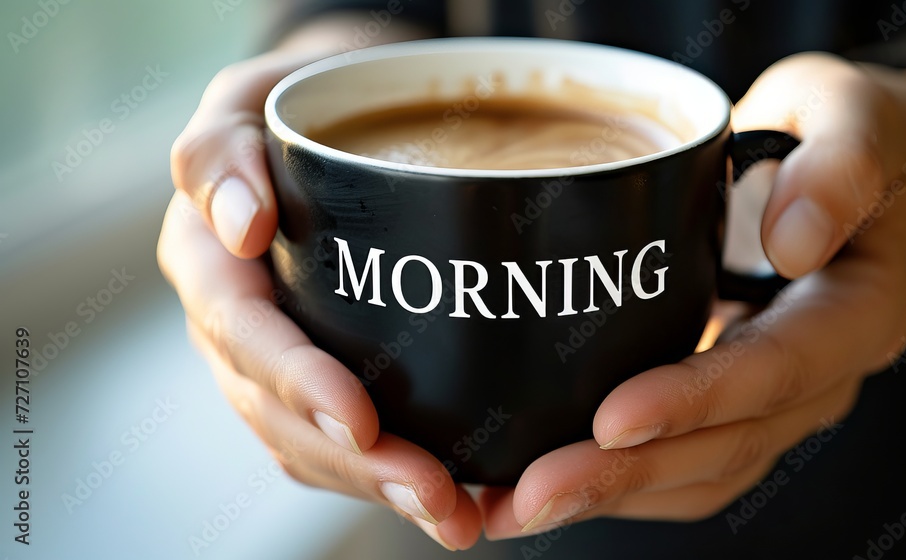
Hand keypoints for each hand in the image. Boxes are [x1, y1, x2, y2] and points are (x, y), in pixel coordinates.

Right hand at [157, 45, 481, 550]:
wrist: (319, 134)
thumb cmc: (287, 114)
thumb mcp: (241, 107)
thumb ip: (220, 155)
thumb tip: (240, 226)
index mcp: (210, 267)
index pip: (245, 335)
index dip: (298, 382)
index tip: (361, 418)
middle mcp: (236, 330)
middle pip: (283, 414)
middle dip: (358, 464)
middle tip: (437, 493)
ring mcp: (274, 363)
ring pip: (313, 446)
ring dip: (382, 487)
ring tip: (458, 515)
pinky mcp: (315, 379)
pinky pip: (338, 444)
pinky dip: (388, 475)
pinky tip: (450, 496)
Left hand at [478, 51, 905, 536]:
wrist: (835, 162)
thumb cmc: (834, 129)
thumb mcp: (848, 116)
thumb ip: (840, 168)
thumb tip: (792, 243)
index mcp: (855, 312)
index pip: (776, 370)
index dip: (695, 400)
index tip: (611, 418)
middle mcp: (819, 376)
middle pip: (725, 446)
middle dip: (625, 476)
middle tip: (531, 495)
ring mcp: (772, 400)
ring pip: (696, 474)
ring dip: (606, 497)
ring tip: (510, 510)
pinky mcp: (728, 402)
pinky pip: (677, 462)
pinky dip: (612, 481)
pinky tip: (534, 484)